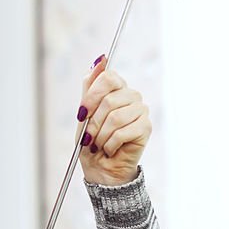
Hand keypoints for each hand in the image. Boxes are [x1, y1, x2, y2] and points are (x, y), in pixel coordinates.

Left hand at [77, 56, 150, 185]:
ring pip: (115, 117)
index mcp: (116, 89)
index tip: (82, 113)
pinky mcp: (145, 127)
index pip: (108, 77)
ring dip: (101, 136)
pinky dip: (110, 144)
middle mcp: (131, 96)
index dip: (92, 95)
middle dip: (93, 123)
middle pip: (109, 99)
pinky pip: (123, 132)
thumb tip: (99, 60)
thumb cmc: (91, 141)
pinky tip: (110, 149)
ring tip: (99, 145)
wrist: (100, 168)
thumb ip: (90, 87)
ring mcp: (140, 111)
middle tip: (90, 137)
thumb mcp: (84, 113)